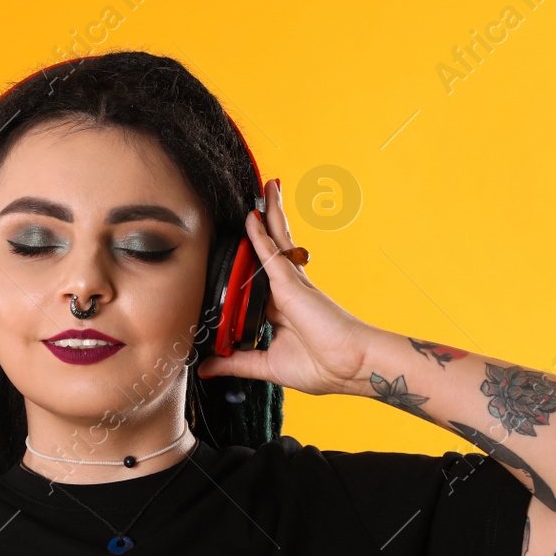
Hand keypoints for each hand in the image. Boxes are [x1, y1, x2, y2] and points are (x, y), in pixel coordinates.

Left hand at [194, 179, 374, 396]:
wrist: (351, 368)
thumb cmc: (322, 367)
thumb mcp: (266, 365)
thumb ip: (234, 362)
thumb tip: (205, 368)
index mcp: (282, 308)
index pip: (259, 278)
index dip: (250, 260)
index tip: (237, 247)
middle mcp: (287, 291)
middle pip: (272, 249)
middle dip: (266, 224)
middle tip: (257, 201)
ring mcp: (291, 284)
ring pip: (276, 241)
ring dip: (269, 214)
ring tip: (266, 188)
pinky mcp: (292, 285)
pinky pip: (271, 254)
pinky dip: (259, 235)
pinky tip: (251, 217)